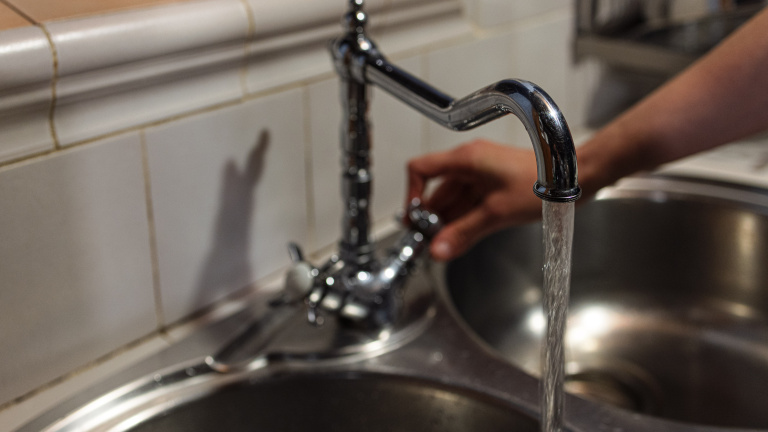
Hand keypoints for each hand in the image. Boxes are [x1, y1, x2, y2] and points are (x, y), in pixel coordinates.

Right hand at [407, 139, 542, 260]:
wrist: (572, 177)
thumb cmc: (540, 184)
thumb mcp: (496, 213)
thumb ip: (463, 232)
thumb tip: (438, 250)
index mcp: (466, 159)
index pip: (421, 169)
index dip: (412, 194)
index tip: (415, 220)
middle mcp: (470, 162)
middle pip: (436, 189)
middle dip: (430, 217)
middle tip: (428, 242)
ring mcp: (481, 173)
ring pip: (453, 199)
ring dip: (447, 221)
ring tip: (445, 245)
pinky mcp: (492, 183)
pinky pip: (468, 202)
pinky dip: (462, 219)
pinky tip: (460, 238)